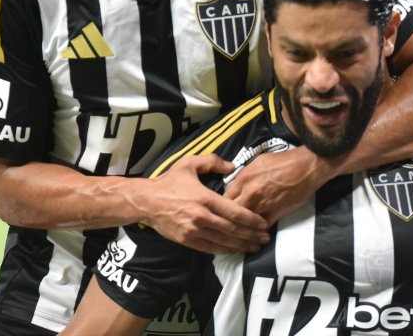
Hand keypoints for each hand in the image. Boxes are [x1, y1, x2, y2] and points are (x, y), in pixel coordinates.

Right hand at [141, 155, 269, 254]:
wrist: (147, 201)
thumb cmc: (170, 181)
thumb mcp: (190, 164)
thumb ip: (212, 162)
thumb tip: (232, 167)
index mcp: (205, 198)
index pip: (234, 212)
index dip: (251, 219)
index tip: (263, 223)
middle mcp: (202, 216)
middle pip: (232, 229)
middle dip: (251, 235)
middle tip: (265, 238)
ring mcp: (194, 230)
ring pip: (223, 241)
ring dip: (241, 245)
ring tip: (255, 247)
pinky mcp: (187, 240)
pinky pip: (210, 248)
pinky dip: (224, 250)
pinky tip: (235, 250)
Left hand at [223, 147, 334, 225]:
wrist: (305, 166)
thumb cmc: (282, 161)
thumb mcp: (257, 162)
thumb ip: (243, 176)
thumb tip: (235, 184)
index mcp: (244, 179)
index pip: (224, 198)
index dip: (220, 206)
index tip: (220, 211)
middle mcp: (250, 193)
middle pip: (230, 212)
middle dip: (227, 219)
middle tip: (225, 224)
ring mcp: (263, 205)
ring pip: (244, 222)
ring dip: (241, 228)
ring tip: (237, 234)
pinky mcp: (276, 214)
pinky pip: (262, 227)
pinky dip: (257, 231)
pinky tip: (254, 235)